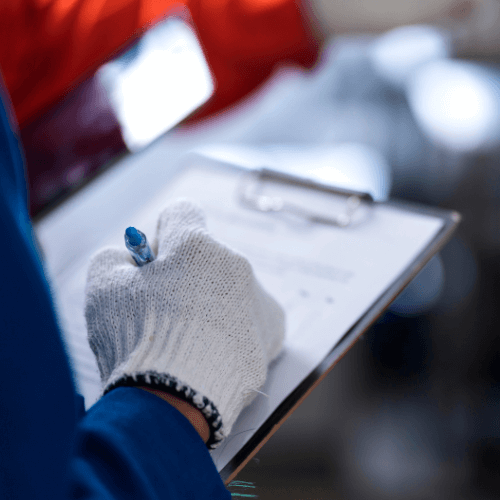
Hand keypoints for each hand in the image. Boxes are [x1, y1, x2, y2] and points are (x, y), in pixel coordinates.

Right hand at [84, 199, 284, 447]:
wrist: (177, 401)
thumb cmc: (137, 339)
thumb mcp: (103, 287)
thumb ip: (116, 258)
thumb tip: (133, 259)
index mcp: (196, 245)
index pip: (182, 213)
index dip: (162, 235)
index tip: (156, 261)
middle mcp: (235, 263)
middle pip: (207, 256)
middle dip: (186, 274)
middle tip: (165, 311)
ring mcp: (258, 297)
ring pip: (229, 287)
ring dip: (211, 302)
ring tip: (190, 340)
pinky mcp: (272, 330)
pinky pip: (249, 317)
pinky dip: (233, 328)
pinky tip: (213, 350)